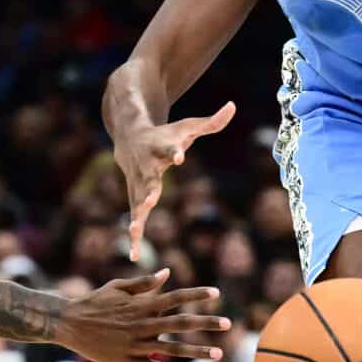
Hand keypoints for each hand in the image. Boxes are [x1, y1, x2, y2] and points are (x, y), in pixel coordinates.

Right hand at [57, 270, 228, 361]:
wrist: (69, 324)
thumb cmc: (94, 302)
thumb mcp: (118, 287)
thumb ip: (144, 283)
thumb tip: (167, 273)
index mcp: (142, 304)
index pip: (176, 297)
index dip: (197, 294)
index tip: (216, 292)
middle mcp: (143, 323)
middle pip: (181, 322)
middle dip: (206, 323)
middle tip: (228, 323)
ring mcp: (137, 344)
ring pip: (173, 349)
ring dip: (197, 352)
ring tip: (217, 354)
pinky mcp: (129, 361)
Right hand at [116, 102, 236, 257]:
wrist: (129, 136)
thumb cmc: (165, 133)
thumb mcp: (188, 126)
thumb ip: (211, 121)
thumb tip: (233, 105)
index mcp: (161, 148)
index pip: (168, 149)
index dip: (173, 152)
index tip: (179, 157)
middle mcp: (147, 168)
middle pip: (147, 179)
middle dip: (148, 190)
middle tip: (149, 200)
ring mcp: (137, 184)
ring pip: (136, 203)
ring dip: (136, 217)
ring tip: (134, 232)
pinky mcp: (134, 198)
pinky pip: (135, 219)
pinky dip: (134, 237)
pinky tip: (134, 256)